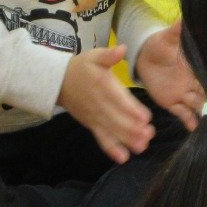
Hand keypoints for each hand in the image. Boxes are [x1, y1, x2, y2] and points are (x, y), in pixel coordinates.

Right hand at [59, 45, 153, 162]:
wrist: (58, 81)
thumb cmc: (81, 67)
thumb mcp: (94, 56)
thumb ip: (108, 54)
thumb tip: (122, 48)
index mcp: (103, 86)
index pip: (119, 100)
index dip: (132, 109)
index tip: (145, 118)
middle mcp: (100, 104)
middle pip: (118, 119)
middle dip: (134, 129)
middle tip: (149, 135)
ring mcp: (95, 117)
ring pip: (112, 131)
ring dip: (127, 140)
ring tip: (142, 147)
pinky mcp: (91, 125)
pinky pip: (102, 139)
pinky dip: (111, 149)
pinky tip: (123, 158)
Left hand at [135, 21, 203, 130]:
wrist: (143, 56)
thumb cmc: (160, 44)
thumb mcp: (168, 37)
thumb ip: (177, 30)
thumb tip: (185, 17)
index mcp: (194, 68)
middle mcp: (191, 83)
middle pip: (206, 95)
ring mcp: (181, 94)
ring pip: (196, 106)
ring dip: (204, 114)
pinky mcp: (170, 102)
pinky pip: (182, 113)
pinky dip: (189, 120)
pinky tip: (196, 129)